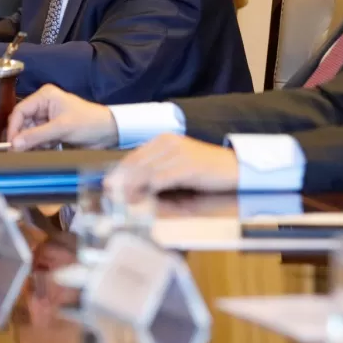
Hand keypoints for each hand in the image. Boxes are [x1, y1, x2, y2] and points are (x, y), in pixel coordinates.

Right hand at [7, 85, 118, 149]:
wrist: (109, 132)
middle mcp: (43, 105)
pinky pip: (37, 140)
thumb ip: (37, 135)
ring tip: (43, 148)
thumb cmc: (89, 122)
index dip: (14, 128)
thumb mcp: (62, 128)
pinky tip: (49, 148)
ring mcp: (46, 119)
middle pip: (22, 123)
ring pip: (28, 133)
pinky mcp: (51, 131)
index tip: (11, 144)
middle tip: (21, 152)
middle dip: (23, 138)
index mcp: (45, 96)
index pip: (20, 111)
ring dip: (32, 143)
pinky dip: (39, 146)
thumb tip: (14, 144)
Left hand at [104, 134, 238, 194]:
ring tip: (128, 202)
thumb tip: (132, 188)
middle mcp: (169, 142)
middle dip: (122, 183)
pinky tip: (147, 200)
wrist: (234, 168)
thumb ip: (156, 173)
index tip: (108, 187)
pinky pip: (160, 180)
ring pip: (145, 172)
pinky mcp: (187, 166)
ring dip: (133, 189)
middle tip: (113, 197)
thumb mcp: (176, 168)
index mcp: (164, 140)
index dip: (119, 173)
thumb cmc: (204, 171)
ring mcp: (178, 153)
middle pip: (136, 164)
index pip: (133, 156)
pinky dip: (150, 192)